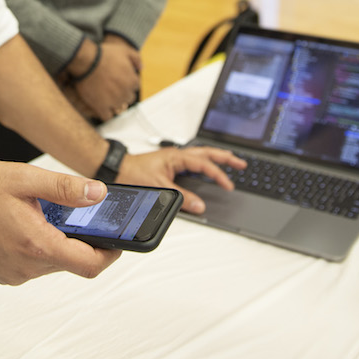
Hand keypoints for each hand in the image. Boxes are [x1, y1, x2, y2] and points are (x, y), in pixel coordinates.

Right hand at [0, 162, 120, 284]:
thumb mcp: (25, 178)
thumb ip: (65, 188)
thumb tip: (98, 194)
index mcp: (35, 244)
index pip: (89, 264)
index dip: (111, 253)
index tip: (120, 239)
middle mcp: (25, 267)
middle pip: (72, 263)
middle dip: (84, 241)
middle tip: (84, 215)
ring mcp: (13, 274)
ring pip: (53, 264)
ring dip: (60, 242)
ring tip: (47, 213)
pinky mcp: (3, 273)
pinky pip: (34, 266)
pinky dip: (41, 247)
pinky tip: (28, 223)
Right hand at [73, 37, 140, 121]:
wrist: (87, 61)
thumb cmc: (104, 54)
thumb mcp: (124, 50)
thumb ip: (136, 58)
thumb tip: (141, 68)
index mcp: (133, 81)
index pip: (134, 87)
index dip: (126, 83)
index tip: (117, 81)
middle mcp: (126, 93)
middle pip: (128, 99)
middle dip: (121, 94)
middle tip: (110, 88)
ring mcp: (114, 101)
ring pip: (119, 108)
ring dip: (114, 104)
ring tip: (105, 97)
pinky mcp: (101, 107)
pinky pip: (107, 117)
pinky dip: (105, 113)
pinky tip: (100, 107)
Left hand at [116, 147, 246, 213]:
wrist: (117, 168)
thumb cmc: (133, 173)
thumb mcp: (160, 187)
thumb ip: (182, 197)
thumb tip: (200, 206)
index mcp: (176, 157)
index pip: (203, 165)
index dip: (218, 175)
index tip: (228, 185)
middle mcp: (177, 155)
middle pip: (206, 153)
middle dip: (225, 158)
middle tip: (241, 163)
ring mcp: (174, 159)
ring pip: (200, 155)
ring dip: (216, 158)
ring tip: (230, 162)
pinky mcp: (170, 164)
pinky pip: (192, 162)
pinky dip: (204, 164)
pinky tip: (207, 170)